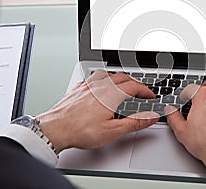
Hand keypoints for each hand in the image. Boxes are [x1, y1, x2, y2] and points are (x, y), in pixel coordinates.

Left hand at [36, 70, 159, 152]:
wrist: (54, 129)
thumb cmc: (80, 131)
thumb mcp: (113, 131)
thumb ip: (135, 122)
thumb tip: (151, 117)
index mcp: (111, 94)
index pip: (134, 86)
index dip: (145, 90)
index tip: (150, 95)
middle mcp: (100, 86)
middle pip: (123, 77)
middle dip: (135, 82)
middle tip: (141, 90)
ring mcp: (87, 86)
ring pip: (107, 74)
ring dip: (119, 77)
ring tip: (123, 84)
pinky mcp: (78, 89)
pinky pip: (93, 77)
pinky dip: (103, 79)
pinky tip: (100, 85)